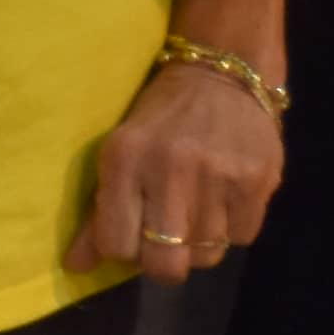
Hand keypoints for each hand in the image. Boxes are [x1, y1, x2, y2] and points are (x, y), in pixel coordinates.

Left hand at [68, 49, 287, 282]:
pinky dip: (234, 227)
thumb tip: (76, 267)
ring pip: (207, 256)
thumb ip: (99, 212)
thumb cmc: (162, 116)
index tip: (135, 233)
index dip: (125, 249)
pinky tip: (227, 197)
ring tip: (200, 211)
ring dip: (201, 243)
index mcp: (125, 159)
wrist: (224, 67)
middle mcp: (171, 168)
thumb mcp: (121, 152)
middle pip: (164, 265)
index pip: (117, 245)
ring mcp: (218, 174)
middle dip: (164, 263)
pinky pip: (242, 237)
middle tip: (169, 240)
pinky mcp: (258, 178)